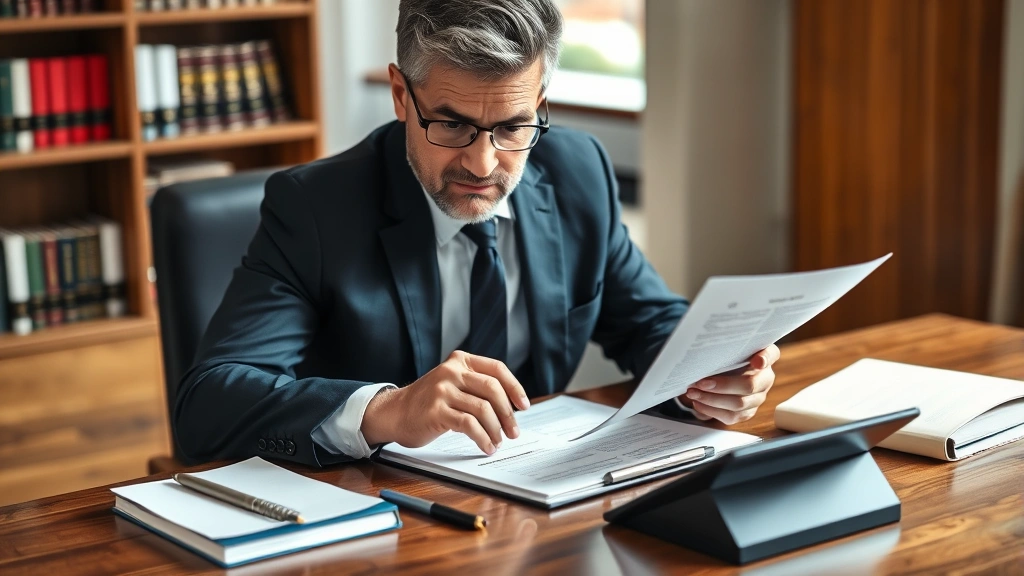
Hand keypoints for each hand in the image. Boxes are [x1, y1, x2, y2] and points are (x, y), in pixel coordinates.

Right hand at [361, 350, 530, 454]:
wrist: (394, 412)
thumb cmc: (428, 402)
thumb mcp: (452, 383)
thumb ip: (476, 387)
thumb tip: (510, 408)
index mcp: (459, 361)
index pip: (496, 369)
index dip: (515, 388)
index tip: (523, 405)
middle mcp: (451, 371)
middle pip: (493, 389)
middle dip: (508, 414)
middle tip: (513, 431)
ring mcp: (442, 390)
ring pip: (483, 409)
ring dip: (496, 429)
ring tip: (498, 441)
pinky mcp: (436, 411)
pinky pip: (469, 425)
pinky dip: (483, 438)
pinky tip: (486, 446)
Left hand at [678, 345, 779, 424]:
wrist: (723, 374)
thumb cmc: (725, 357)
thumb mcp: (727, 349)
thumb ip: (725, 349)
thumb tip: (707, 355)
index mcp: (765, 357)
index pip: (771, 354)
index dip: (764, 358)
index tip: (757, 361)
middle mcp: (765, 378)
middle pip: (749, 385)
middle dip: (722, 385)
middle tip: (700, 382)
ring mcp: (758, 397)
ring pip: (738, 404)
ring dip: (711, 399)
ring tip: (693, 393)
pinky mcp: (748, 412)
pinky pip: (731, 416)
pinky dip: (711, 410)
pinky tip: (698, 402)